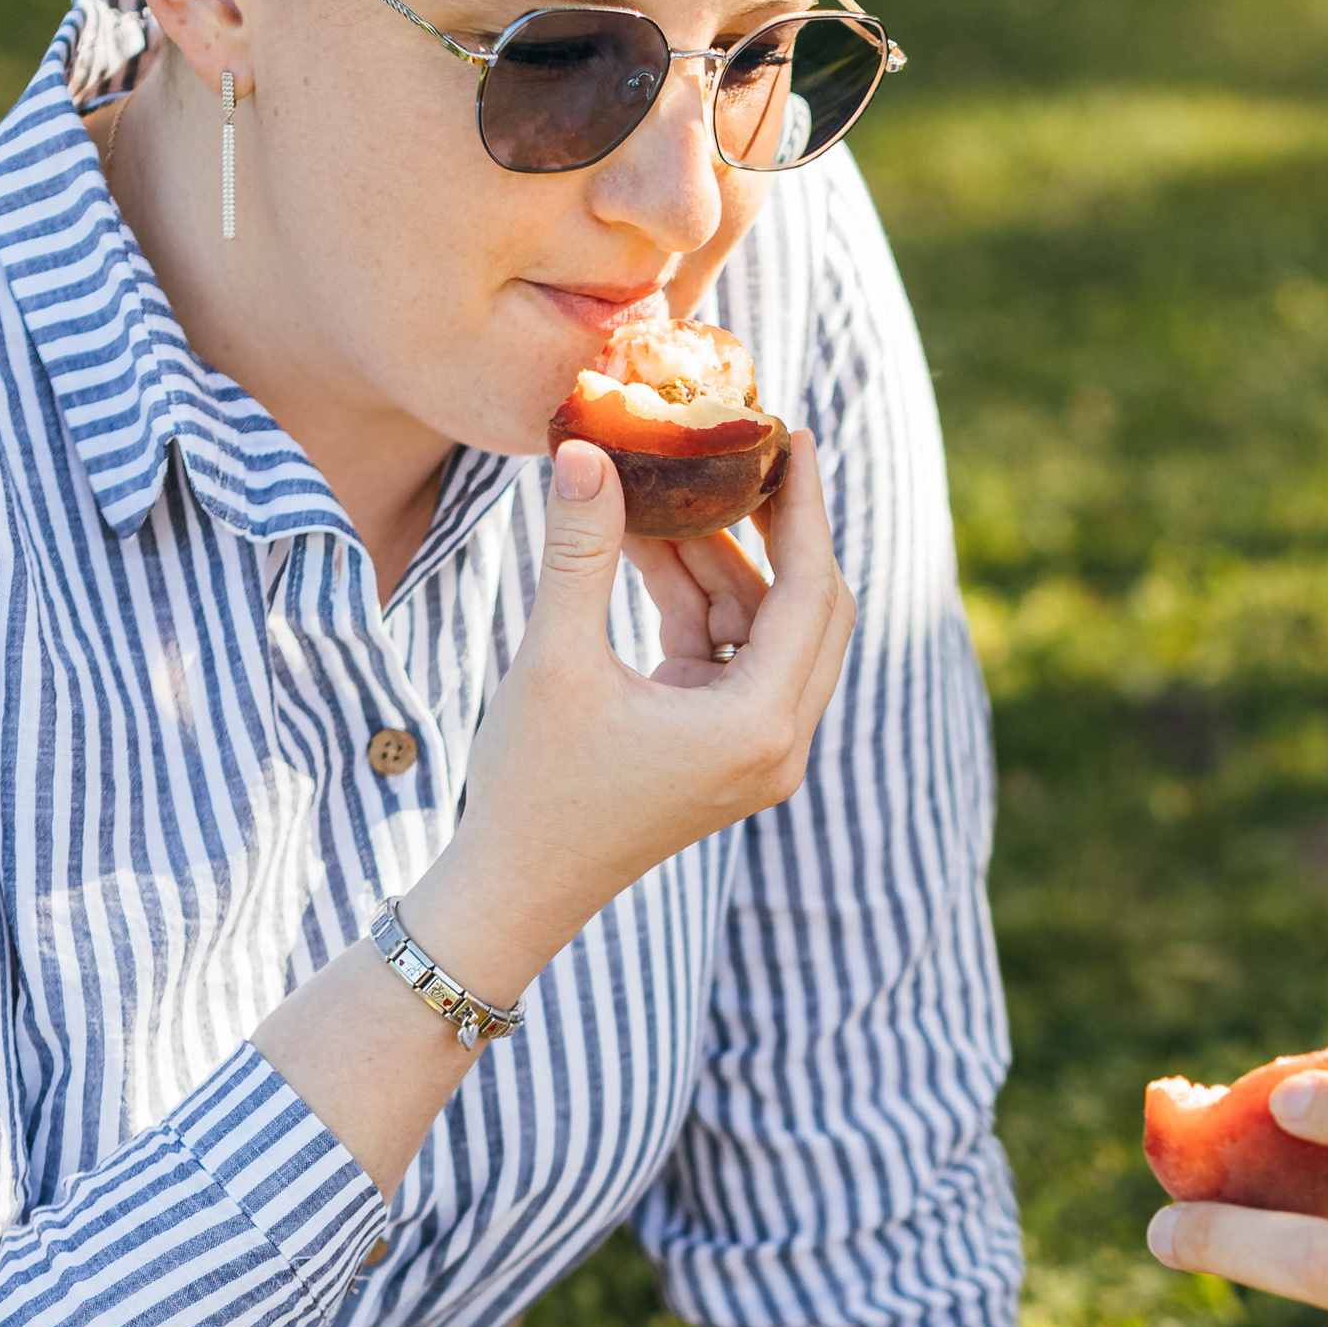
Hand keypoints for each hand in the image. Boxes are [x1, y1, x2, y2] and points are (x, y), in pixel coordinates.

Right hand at [405, 429, 855, 995]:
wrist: (515, 890)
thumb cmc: (533, 787)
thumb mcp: (554, 660)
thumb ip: (581, 551)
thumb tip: (586, 449)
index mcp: (759, 727)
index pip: (811, 592)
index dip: (806, 508)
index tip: (798, 435)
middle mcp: (778, 745)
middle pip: (812, 609)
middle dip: (776, 529)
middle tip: (743, 453)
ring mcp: (757, 754)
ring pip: (767, 630)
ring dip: (721, 564)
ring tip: (658, 495)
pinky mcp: (726, 753)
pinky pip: (731, 657)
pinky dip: (700, 605)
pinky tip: (648, 547)